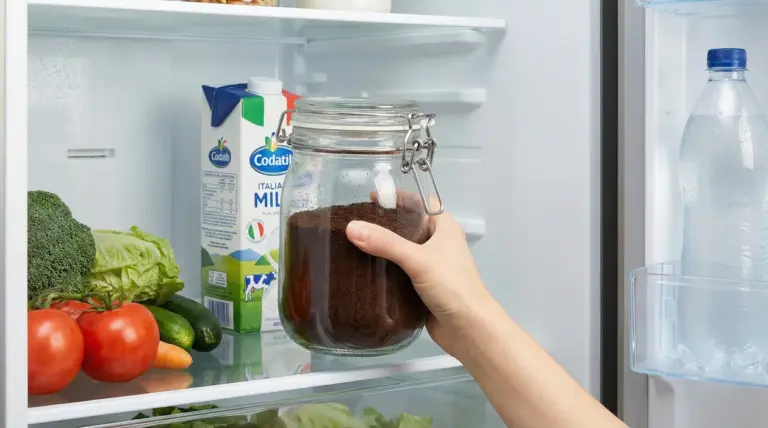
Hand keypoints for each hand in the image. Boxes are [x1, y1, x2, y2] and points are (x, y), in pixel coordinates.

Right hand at [346, 209, 492, 357]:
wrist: (468, 329)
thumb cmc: (452, 286)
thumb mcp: (418, 260)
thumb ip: (385, 243)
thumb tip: (351, 227)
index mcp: (444, 227)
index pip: (420, 203)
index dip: (398, 198)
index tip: (372, 199)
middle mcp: (438, 243)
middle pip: (408, 226)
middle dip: (384, 224)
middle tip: (355, 222)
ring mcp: (430, 266)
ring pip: (402, 250)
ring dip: (382, 248)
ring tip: (353, 243)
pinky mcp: (421, 286)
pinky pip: (399, 272)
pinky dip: (384, 269)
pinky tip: (364, 270)